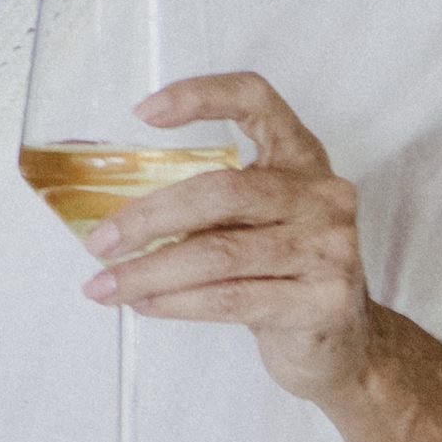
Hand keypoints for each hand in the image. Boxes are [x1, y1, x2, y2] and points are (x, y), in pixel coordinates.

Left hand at [78, 73, 374, 405]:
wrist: (341, 345)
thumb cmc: (281, 272)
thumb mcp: (256, 223)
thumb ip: (207, 205)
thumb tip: (114, 213)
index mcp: (301, 157)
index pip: (257, 100)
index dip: (201, 96)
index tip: (143, 113)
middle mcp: (323, 195)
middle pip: (223, 191)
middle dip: (150, 217)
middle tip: (100, 242)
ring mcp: (330, 249)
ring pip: (220, 254)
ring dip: (151, 271)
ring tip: (105, 285)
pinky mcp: (324, 301)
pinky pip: (232, 298)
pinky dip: (177, 302)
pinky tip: (145, 303)